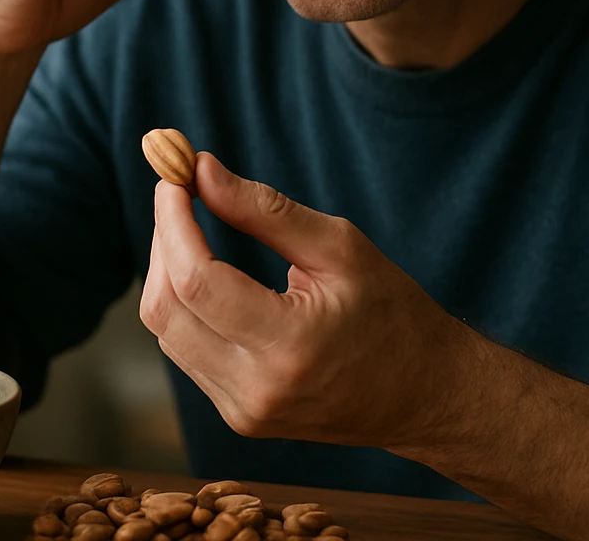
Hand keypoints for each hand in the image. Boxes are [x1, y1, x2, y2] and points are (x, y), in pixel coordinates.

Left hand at [140, 152, 471, 449]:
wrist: (425, 396)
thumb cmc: (393, 313)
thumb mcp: (341, 248)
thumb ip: (265, 209)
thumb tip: (201, 171)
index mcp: (291, 344)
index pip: (198, 282)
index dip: (173, 224)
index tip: (174, 179)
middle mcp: (258, 389)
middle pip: (167, 309)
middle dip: (163, 242)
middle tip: (178, 195)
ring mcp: (244, 412)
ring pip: (167, 333)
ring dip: (167, 272)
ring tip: (191, 228)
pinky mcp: (240, 417)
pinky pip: (186, 354)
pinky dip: (185, 306)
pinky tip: (206, 274)